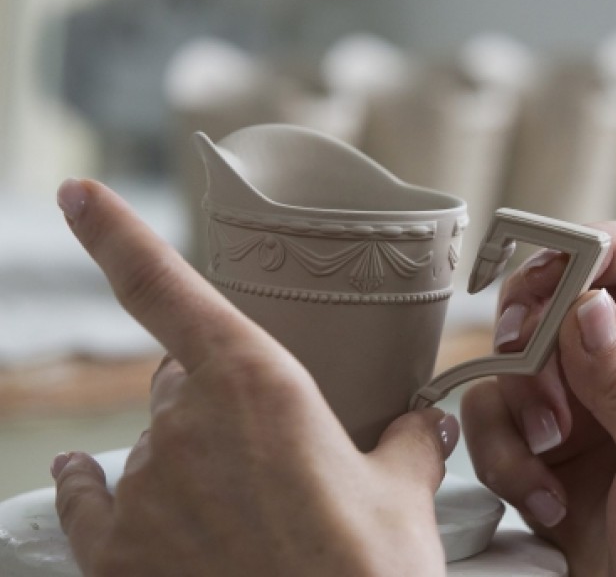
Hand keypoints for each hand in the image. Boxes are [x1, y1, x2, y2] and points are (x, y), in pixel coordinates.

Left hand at [52, 179, 458, 576]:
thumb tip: (424, 423)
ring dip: (185, 458)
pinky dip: (93, 489)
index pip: (168, 290)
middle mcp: (183, 426)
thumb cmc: (372, 573)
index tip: (77, 191)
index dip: (116, 234)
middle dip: (214, 397)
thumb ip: (407, 441)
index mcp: (257, 386)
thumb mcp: (404, 495)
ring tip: (242, 509)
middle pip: (181, 382)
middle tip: (269, 448)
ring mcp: (142, 493)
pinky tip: (87, 480)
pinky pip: (90, 501)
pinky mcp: (114, 556)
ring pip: (152, 445)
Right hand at [461, 220, 615, 575]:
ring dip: (519, 399)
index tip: (556, 271)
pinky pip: (493, 409)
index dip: (599, 247)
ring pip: (519, 347)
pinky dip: (503, 453)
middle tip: (522, 354)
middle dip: (536, 324)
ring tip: (549, 451)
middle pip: (565, 288)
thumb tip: (588, 309)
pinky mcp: (540, 434)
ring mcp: (583, 396)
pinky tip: (543, 495)